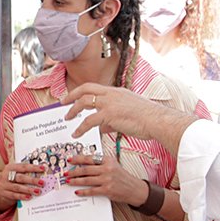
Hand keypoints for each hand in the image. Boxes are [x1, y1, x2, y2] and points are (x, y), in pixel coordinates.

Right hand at [0, 161, 46, 210]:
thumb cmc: (12, 181)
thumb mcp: (16, 175)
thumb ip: (26, 173)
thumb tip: (41, 174)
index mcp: (10, 168)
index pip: (23, 167)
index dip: (34, 167)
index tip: (43, 168)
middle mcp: (6, 175)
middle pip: (21, 177)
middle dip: (32, 180)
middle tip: (42, 182)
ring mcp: (4, 185)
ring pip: (18, 187)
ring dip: (29, 189)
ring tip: (38, 191)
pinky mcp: (4, 194)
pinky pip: (14, 195)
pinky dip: (22, 196)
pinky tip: (29, 197)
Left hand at [65, 82, 190, 146]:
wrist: (157, 120)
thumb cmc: (147, 119)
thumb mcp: (128, 114)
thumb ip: (112, 120)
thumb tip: (103, 128)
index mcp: (116, 92)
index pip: (94, 87)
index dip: (81, 91)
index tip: (73, 96)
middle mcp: (112, 94)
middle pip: (85, 89)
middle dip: (71, 95)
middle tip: (62, 103)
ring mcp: (110, 102)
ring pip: (84, 102)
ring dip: (73, 110)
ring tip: (67, 119)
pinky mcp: (109, 114)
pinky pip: (89, 121)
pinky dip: (80, 128)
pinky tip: (76, 134)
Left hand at [65, 152, 148, 206]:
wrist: (133, 188)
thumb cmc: (122, 176)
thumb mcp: (113, 164)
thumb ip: (100, 162)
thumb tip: (84, 162)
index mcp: (108, 160)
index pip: (89, 158)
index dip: (78, 159)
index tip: (70, 160)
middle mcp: (107, 169)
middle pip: (86, 169)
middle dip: (73, 171)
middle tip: (66, 173)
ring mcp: (107, 180)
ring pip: (86, 180)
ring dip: (75, 181)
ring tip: (68, 181)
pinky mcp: (107, 190)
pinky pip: (91, 191)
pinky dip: (83, 191)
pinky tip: (77, 191)